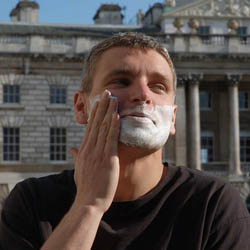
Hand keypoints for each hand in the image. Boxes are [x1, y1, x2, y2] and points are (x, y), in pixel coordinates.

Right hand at [71, 90, 119, 212]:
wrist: (89, 201)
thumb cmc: (86, 186)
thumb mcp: (79, 169)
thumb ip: (77, 156)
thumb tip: (72, 148)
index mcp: (84, 150)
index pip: (90, 127)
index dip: (94, 113)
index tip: (98, 102)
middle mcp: (90, 148)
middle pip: (96, 123)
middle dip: (102, 107)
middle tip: (107, 93)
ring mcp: (98, 153)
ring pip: (103, 128)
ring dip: (109, 112)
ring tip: (113, 99)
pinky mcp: (108, 159)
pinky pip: (111, 139)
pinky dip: (113, 127)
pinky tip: (116, 116)